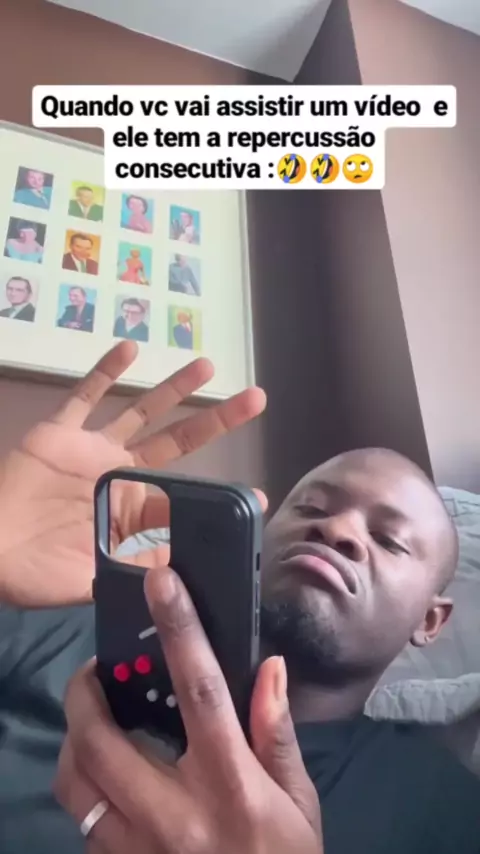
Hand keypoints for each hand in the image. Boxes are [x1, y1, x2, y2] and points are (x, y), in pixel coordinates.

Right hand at [0, 341, 265, 606]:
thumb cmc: (41, 572)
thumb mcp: (101, 576)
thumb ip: (143, 566)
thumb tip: (193, 571)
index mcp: (134, 510)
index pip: (187, 495)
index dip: (221, 493)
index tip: (259, 493)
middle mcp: (122, 474)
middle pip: (180, 441)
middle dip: (218, 420)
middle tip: (257, 400)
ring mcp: (93, 450)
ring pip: (142, 411)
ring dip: (174, 388)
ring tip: (209, 365)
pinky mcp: (61, 433)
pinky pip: (85, 396)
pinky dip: (106, 372)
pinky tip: (129, 348)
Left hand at [55, 565, 322, 853]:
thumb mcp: (299, 803)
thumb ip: (278, 734)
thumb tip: (269, 668)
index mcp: (230, 785)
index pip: (199, 692)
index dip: (178, 630)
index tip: (161, 582)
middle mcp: (176, 815)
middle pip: (104, 739)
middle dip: (86, 693)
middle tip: (94, 671)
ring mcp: (140, 850)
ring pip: (78, 783)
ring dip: (76, 740)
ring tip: (93, 719)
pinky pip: (84, 821)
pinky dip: (86, 787)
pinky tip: (107, 776)